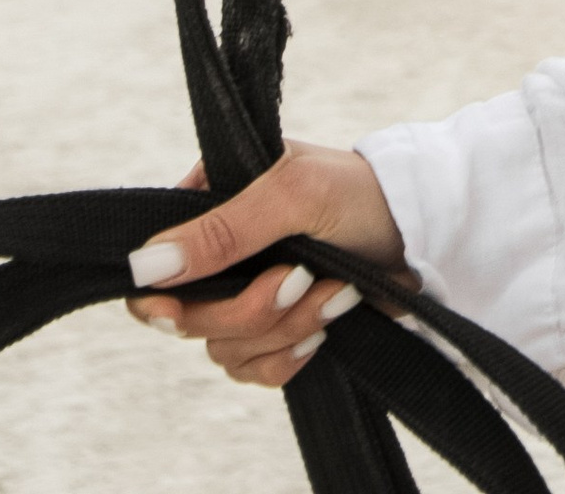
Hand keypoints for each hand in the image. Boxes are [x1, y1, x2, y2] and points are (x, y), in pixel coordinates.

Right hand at [125, 144, 405, 385]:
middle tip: (300, 280)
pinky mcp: (277, 331)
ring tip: (334, 293)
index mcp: (213, 203)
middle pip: (190, 319)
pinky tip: (327, 325)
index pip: (157, 266)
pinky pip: (255, 372)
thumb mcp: (290, 195)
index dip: (164, 299)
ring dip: (285, 327)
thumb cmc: (359, 193)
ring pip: (225, 349)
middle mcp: (223, 254)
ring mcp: (248, 294)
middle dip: (250, 309)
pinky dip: (291, 355)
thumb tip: (143, 267)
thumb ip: (219, 232)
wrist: (421, 232)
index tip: (181, 314)